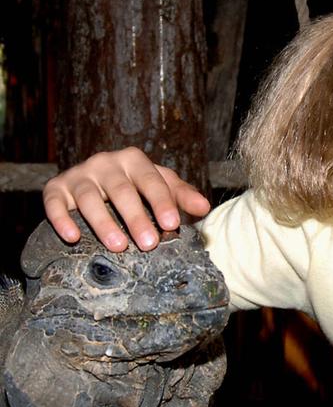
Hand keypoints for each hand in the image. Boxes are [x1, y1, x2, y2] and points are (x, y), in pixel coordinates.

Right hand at [43, 147, 210, 251]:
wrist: (95, 181)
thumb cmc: (135, 187)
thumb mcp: (160, 186)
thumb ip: (181, 196)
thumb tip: (204, 207)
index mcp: (134, 160)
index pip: (151, 180)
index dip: (162, 202)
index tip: (172, 224)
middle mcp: (105, 163)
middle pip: (121, 190)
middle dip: (136, 217)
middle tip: (149, 244)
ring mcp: (79, 175)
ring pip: (89, 198)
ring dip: (103, 222)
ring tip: (118, 246)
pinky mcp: (57, 188)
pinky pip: (54, 202)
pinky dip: (61, 219)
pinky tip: (72, 237)